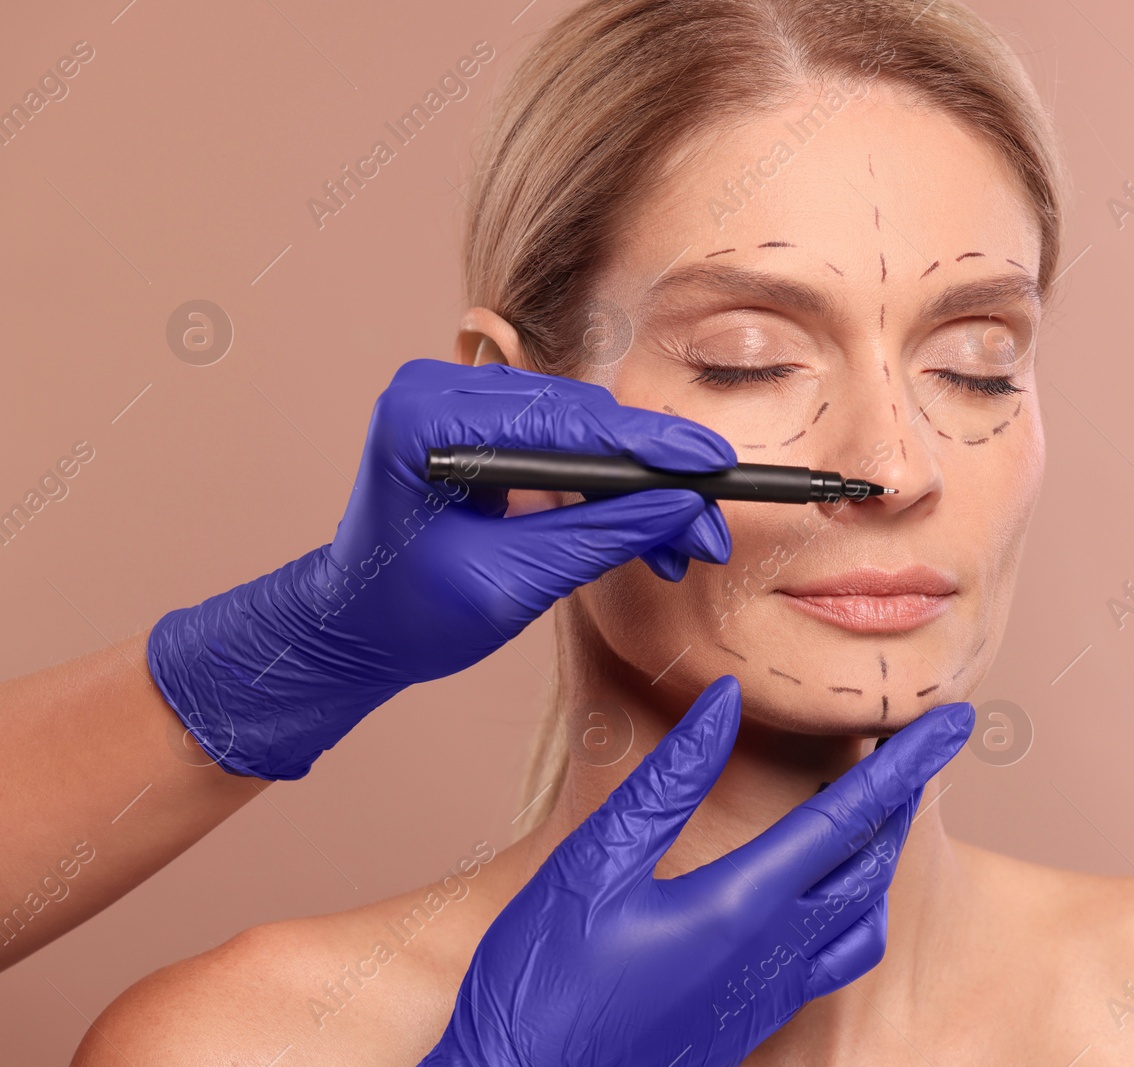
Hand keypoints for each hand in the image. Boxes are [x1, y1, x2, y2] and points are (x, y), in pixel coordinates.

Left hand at [146, 359, 735, 778]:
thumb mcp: (515, 582)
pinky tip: (649, 523)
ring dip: (638, 483)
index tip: (714, 465)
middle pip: (580, 418)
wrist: (356, 628)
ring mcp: (457, 399)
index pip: (562, 422)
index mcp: (423, 419)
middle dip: (653, 475)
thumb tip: (686, 510)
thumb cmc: (410, 614)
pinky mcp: (479, 420)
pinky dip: (608, 483)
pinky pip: (565, 439)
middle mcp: (437, 390)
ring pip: (583, 428)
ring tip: (684, 540)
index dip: (649, 447)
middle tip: (709, 525)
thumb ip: (601, 537)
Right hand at [420, 675, 973, 1066]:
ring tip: (883, 807)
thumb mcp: (591, 866)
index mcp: (743, 908)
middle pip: (872, 864)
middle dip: (906, 798)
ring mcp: (767, 997)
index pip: (851, 815)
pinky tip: (823, 890)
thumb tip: (724, 700)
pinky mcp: (751, 1023)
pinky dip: (852, 907)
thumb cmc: (541, 982)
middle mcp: (774, 956)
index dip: (910, 760)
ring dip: (881, 855)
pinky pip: (834, 960)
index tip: (961, 719)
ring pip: (862, 919)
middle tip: (927, 745)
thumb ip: (666, 781)